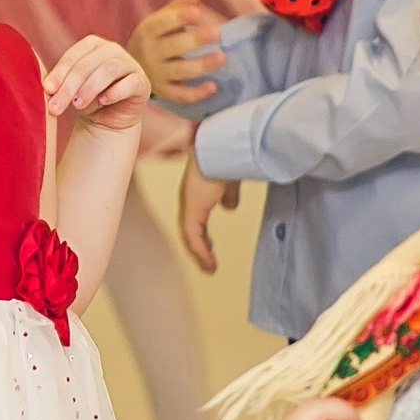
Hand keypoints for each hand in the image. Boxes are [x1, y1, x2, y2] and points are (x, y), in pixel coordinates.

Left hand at [44, 34, 148, 133]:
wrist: (107, 118)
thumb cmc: (84, 98)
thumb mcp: (68, 91)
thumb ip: (57, 86)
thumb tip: (46, 88)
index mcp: (91, 45)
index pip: (72, 57)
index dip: (58, 74)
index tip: (47, 90)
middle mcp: (111, 49)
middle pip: (87, 65)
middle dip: (69, 87)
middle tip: (56, 107)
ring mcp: (129, 63)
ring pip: (108, 70)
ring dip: (89, 88)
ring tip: (77, 105)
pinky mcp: (141, 81)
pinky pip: (130, 82)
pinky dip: (115, 92)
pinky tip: (103, 101)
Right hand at [130, 0, 227, 104]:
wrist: (125, 70)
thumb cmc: (152, 40)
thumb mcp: (159, 21)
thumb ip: (178, 6)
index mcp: (148, 31)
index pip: (161, 24)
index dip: (178, 18)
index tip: (196, 12)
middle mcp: (150, 53)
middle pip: (172, 47)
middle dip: (194, 40)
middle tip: (217, 33)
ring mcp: (156, 74)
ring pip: (179, 71)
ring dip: (201, 65)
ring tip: (222, 57)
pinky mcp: (163, 92)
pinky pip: (179, 95)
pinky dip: (196, 94)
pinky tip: (213, 87)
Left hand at [178, 157, 241, 274]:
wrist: (218, 150)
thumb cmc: (224, 159)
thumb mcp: (230, 182)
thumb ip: (228, 195)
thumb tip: (230, 208)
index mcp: (198, 194)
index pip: (197, 220)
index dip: (203, 235)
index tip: (210, 246)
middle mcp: (190, 200)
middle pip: (191, 230)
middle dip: (201, 248)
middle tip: (208, 264)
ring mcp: (189, 205)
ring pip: (191, 237)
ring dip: (200, 254)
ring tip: (209, 268)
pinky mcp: (192, 210)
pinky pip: (193, 236)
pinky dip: (200, 251)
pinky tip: (208, 262)